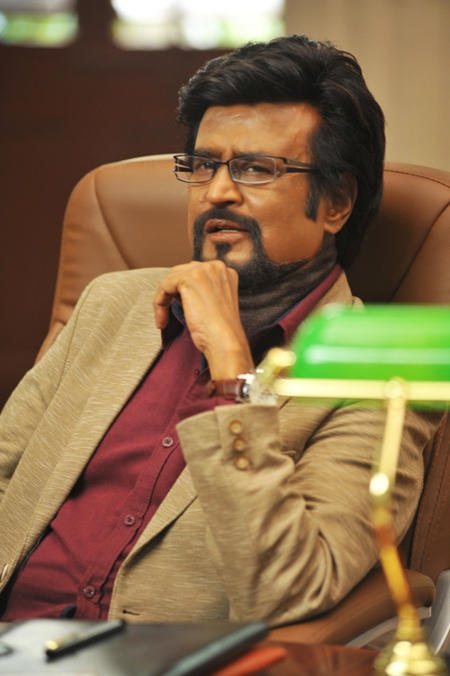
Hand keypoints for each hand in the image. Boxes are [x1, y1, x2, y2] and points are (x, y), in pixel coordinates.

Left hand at [153, 261, 253, 378]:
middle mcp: (215, 266)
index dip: (183, 292)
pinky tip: (162, 320)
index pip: (194, 274)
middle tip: (167, 314)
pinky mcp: (187, 278)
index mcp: (224, 271)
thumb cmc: (220, 329)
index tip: (179, 309)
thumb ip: (201, 291)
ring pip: (171, 280)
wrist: (224, 340)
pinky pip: (164, 287)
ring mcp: (202, 270)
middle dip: (172, 294)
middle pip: (181, 273)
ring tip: (164, 320)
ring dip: (163, 300)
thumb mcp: (213, 303)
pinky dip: (159, 304)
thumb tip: (179, 292)